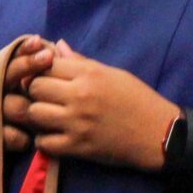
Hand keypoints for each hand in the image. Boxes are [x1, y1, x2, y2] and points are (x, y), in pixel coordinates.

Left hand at [4, 38, 179, 172]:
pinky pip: (44, 143)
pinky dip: (44, 140)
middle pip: (35, 87)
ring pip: (34, 114)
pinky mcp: (78, 147)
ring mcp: (77, 122)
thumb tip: (57, 45)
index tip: (46, 77)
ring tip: (46, 117)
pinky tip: (53, 136)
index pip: (47, 64)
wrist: (158, 134)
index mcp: (89, 74)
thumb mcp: (112, 73)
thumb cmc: (137, 99)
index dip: (42, 70)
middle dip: (36, 92)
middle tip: (44, 98)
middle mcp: (80, 96)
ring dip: (36, 116)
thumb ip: (81, 61)